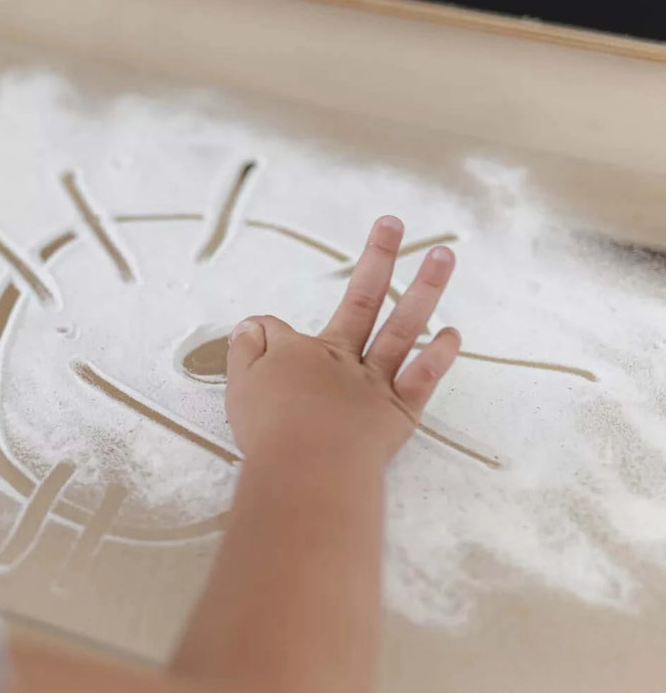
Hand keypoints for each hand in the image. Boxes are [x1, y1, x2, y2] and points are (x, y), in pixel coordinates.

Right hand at [224, 216, 460, 466]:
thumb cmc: (270, 431)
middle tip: (393, 224)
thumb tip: (251, 325)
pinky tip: (452, 332)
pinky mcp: (398, 412)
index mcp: (298, 353)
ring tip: (443, 256)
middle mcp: (340, 359)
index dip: (265, 335)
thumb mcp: (240, 387)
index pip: (280, 330)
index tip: (256, 344)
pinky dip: (439, 356)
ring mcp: (374, 382)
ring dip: (425, 289)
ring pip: (403, 327)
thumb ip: (246, 352)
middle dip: (377, 258)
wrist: (308, 468)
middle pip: (362, 300)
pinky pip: (423, 378)